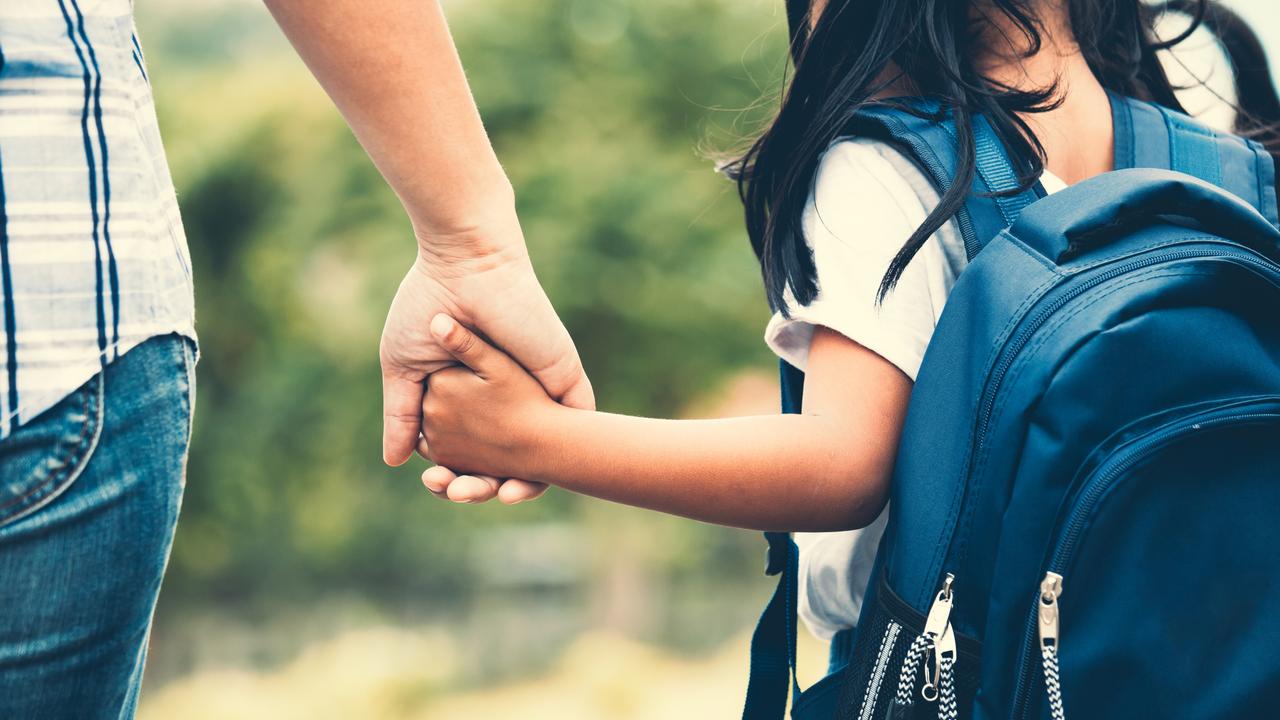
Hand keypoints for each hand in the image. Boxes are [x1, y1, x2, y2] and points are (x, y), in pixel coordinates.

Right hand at [379, 211, 593, 503]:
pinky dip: (560, 461)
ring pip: (541, 454)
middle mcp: (507, 398)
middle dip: (483, 485)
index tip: (436, 485)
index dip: (454, 474)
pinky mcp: (564, 380)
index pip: (468, 450)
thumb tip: (395, 462)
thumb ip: (402, 415)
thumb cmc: (428, 308)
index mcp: (471, 395)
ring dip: (521, 484)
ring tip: (495, 496)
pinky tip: (534, 482)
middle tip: (458, 494)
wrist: (466, 267)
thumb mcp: (405, 369)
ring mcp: (537, 391)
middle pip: (504, 460)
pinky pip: (575, 431)